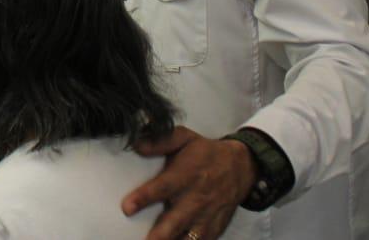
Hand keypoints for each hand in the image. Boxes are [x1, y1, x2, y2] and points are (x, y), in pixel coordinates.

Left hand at [122, 126, 254, 239]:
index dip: (144, 198)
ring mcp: (205, 217)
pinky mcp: (214, 228)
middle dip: (158, 234)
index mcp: (185, 175)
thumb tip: (137, 144)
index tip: (127, 207)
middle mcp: (195, 199)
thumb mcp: (184, 138)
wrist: (240, 166)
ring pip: (188, 238)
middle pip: (174, 221)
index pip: (162, 188)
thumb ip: (160, 141)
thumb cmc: (206, 152)